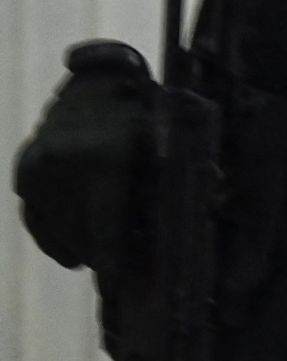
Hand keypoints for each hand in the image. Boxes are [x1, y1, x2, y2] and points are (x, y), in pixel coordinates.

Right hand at [13, 41, 153, 273]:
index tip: (123, 285)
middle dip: (99, 255)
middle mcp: (67, 164)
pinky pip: (34, 216)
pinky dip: (50, 235)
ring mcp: (40, 166)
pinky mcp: (25, 167)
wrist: (103, 75)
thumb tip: (187, 221)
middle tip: (117, 271)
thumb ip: (176, 181)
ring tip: (93, 259)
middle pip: (79, 234)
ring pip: (55, 230)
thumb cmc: (147, 110)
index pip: (105, 229)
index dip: (114, 262)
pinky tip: (68, 249)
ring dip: (74, 248)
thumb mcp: (168, 141)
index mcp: (106, 159)